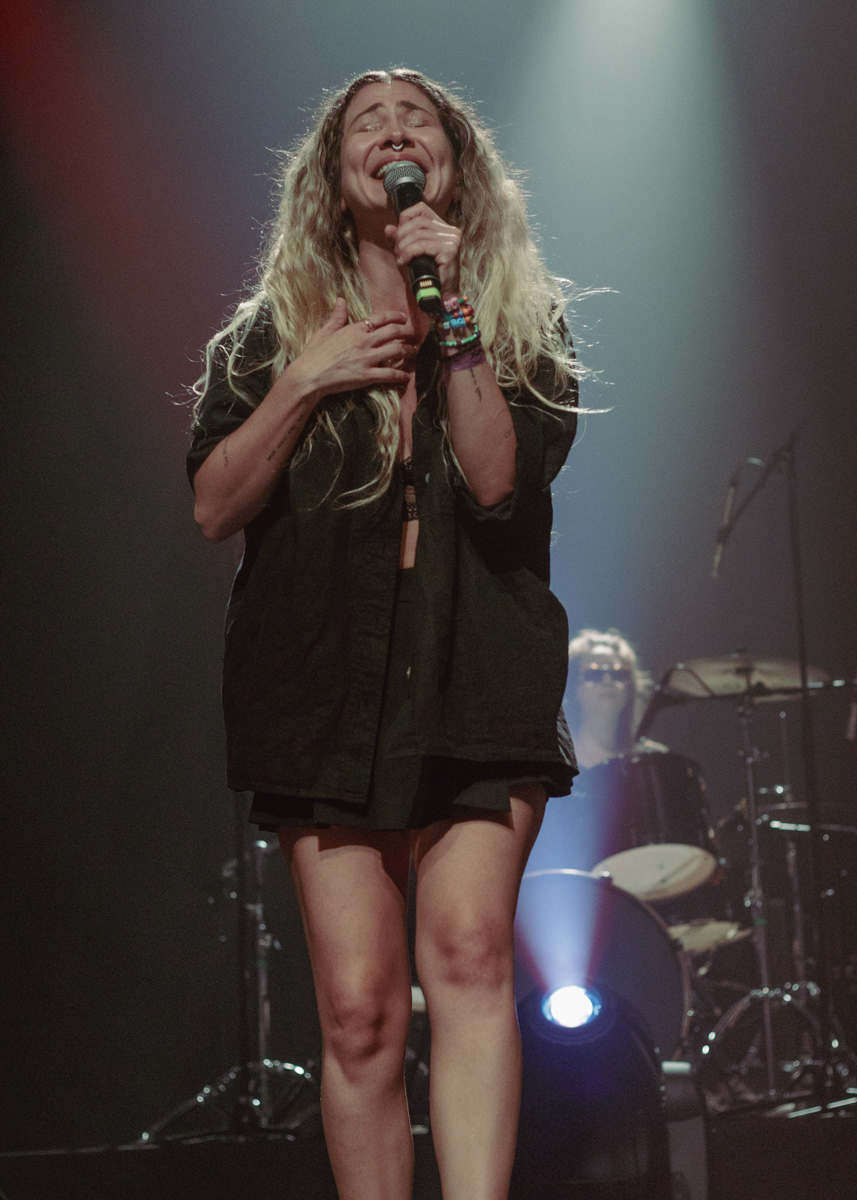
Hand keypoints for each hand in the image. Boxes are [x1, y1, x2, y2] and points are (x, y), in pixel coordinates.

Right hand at [287, 299, 410, 399]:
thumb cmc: (314, 354)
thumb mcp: (324, 331)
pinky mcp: (367, 376)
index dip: (396, 316)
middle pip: (394, 332)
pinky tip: (407, 376)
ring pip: (397, 351)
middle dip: (407, 332)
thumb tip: (340, 300)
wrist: (309, 375)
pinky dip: (401, 375)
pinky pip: (390, 374)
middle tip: (413, 335)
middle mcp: (364, 341)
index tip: (404, 317)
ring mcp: (367, 359)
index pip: (381, 318)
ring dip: (408, 351)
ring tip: (414, 352)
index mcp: (355, 329)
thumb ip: (337, 316)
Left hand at [385, 202, 461, 300]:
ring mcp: (452, 239)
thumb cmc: (426, 276)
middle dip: (401, 236)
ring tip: (400, 259)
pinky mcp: (450, 249)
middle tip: (397, 251)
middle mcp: (450, 230)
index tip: (398, 236)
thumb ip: (398, 240)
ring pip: (418, 234)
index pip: (421, 209)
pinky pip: (422, 246)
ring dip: (403, 247)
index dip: (404, 219)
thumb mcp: (408, 254)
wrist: (440, 297)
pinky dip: (409, 253)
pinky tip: (404, 262)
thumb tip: (388, 228)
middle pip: (417, 222)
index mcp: (443, 227)